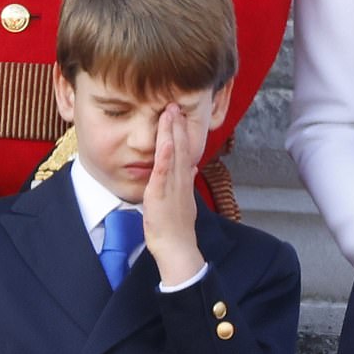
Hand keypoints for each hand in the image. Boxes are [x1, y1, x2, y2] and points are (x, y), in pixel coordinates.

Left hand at [143, 103, 204, 285]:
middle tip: (175, 104)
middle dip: (178, 125)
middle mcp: (181, 180)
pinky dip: (165, 154)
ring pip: (174, 154)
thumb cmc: (177, 230)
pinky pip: (164, 171)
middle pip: (182, 147)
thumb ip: (186, 183)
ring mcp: (172, 186)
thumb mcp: (183, 202)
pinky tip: (166, 139)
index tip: (179, 115)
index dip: (182, 132)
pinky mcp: (160, 194)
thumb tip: (192, 168)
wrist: (177, 249)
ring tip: (170, 112)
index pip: (185, 152)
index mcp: (184, 182)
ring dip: (172, 132)